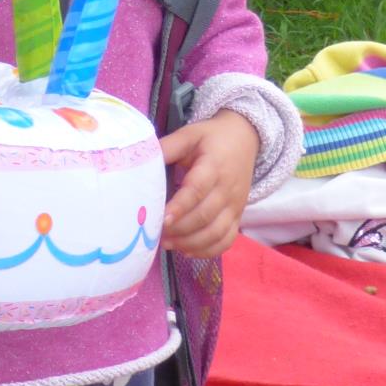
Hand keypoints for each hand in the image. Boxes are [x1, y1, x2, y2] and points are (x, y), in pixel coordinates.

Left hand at [160, 111, 259, 256]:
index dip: (180, 207)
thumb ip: (167, 147)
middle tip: (156, 234)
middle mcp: (227, 189)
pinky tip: (187, 251)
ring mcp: (235, 205)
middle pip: (205, 215)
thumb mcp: (189, 134)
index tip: (162, 219)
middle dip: (180, 229)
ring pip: (217, 232)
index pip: (197, 190)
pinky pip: (227, 240)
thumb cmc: (211, 138)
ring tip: (168, 244)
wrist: (244, 140)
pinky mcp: (238, 216)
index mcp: (213, 166)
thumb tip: (140, 161)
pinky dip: (208, 250)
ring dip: (191, 243)